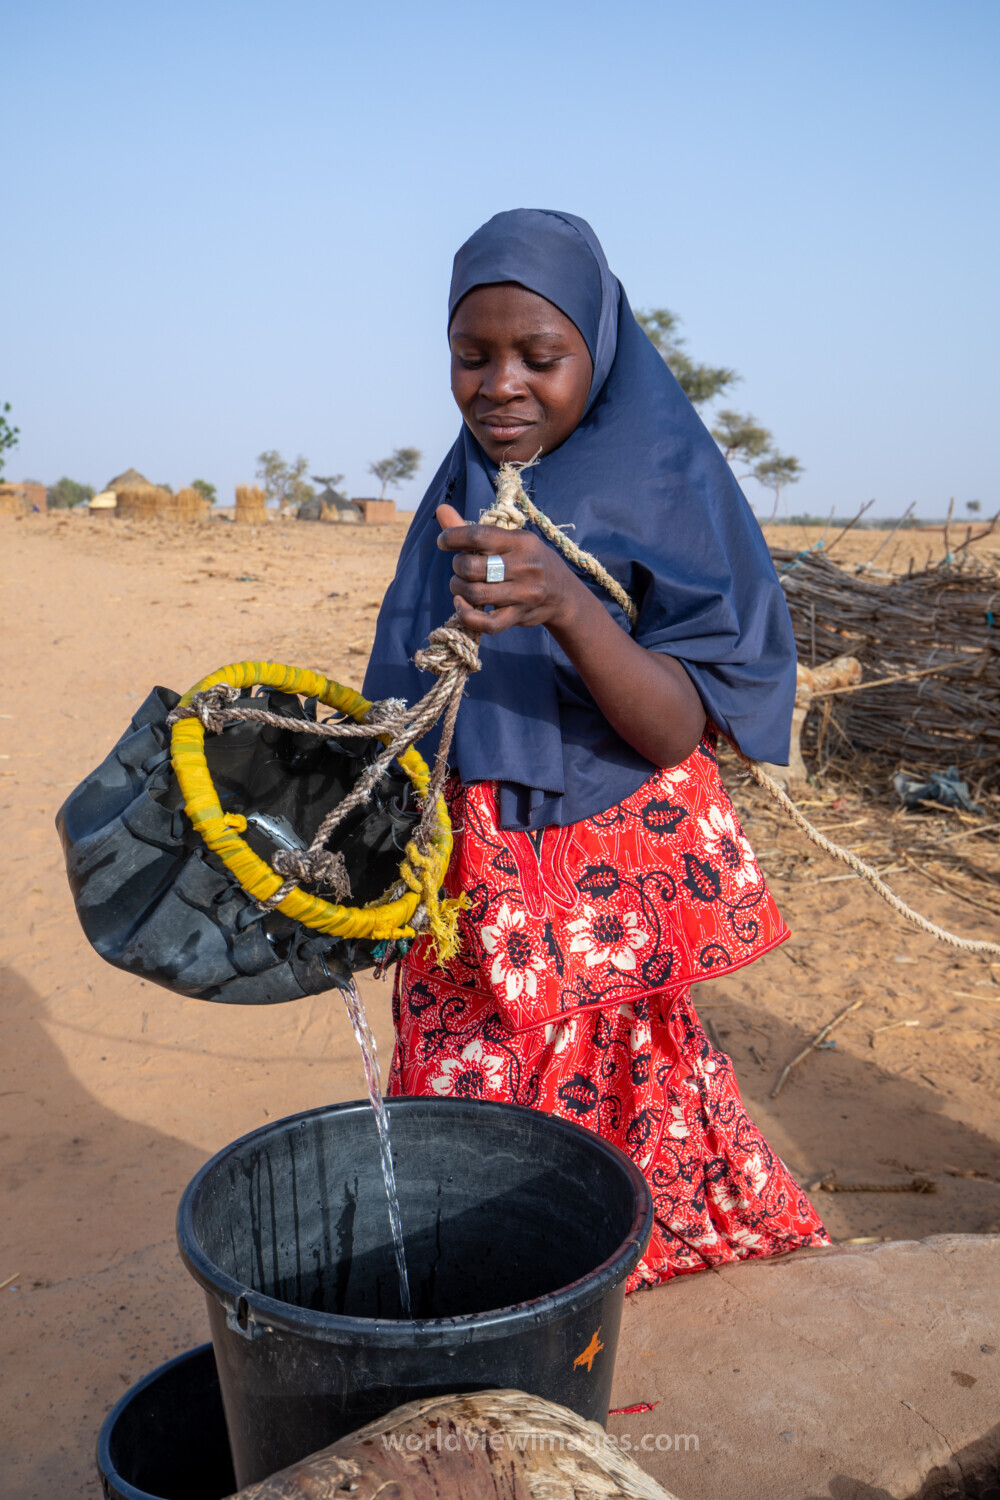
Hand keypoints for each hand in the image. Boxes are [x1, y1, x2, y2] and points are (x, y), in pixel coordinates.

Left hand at [435, 503, 583, 635]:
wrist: (562, 593)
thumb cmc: (527, 560)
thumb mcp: (509, 540)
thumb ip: (472, 530)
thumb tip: (440, 509)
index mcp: (521, 542)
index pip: (479, 536)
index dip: (453, 537)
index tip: (443, 541)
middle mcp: (525, 566)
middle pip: (473, 567)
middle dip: (457, 566)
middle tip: (460, 566)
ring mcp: (524, 594)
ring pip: (476, 593)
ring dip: (458, 589)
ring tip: (459, 585)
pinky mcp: (520, 616)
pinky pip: (487, 623)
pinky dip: (467, 615)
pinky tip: (461, 605)